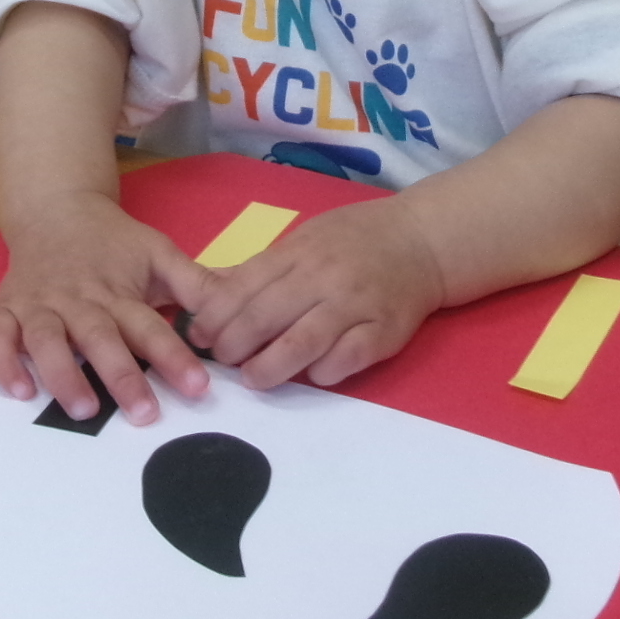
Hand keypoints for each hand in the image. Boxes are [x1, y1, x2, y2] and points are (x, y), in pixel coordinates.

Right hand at [0, 192, 210, 425]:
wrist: (54, 207)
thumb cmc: (113, 241)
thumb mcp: (157, 252)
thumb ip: (195, 283)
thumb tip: (238, 306)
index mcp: (118, 290)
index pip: (149, 325)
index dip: (174, 356)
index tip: (198, 388)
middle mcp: (78, 299)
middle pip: (100, 338)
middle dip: (122, 376)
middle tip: (145, 413)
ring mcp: (39, 304)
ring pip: (48, 339)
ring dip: (64, 374)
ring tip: (84, 410)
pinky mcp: (7, 308)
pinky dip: (4, 362)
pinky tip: (19, 391)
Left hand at [185, 198, 445, 390]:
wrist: (421, 240)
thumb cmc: (354, 240)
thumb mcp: (304, 239)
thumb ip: (264, 269)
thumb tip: (210, 295)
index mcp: (299, 251)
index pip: (245, 285)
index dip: (216, 315)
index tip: (198, 336)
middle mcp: (323, 276)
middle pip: (266, 315)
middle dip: (234, 344)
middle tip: (221, 362)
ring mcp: (355, 304)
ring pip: (303, 341)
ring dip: (271, 366)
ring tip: (253, 379)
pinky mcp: (383, 332)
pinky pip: (346, 358)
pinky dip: (324, 371)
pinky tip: (311, 375)